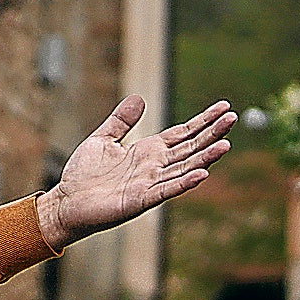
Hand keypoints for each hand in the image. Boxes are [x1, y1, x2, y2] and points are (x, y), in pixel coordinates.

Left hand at [38, 97, 234, 251]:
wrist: (66, 202)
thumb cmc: (83, 175)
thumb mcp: (102, 140)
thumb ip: (121, 121)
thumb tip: (138, 97)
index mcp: (148, 151)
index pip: (183, 133)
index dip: (203, 121)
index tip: (224, 107)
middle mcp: (154, 167)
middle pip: (190, 148)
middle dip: (211, 134)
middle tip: (233, 118)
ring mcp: (149, 183)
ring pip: (184, 169)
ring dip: (205, 158)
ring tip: (226, 144)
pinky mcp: (139, 200)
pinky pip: (166, 190)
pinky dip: (184, 183)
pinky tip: (202, 174)